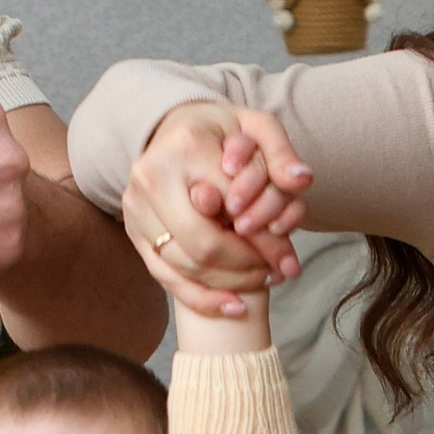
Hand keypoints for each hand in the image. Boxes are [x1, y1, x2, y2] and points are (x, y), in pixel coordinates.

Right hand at [123, 106, 313, 323]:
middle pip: (204, 244)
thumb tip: (301, 181)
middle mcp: (152, 177)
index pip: (233, 206)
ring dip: (229, 283)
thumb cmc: (220, 131)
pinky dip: (201, 298)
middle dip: (246, 266)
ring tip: (261, 280)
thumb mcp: (256, 127)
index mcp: (186, 146)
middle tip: (274, 271)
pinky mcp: (132, 231)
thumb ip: (281, 153)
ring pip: (185, 266)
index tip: (289, 257)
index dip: (266, 238)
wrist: (171, 129)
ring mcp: (136, 207)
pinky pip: (165, 277)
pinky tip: (233, 306)